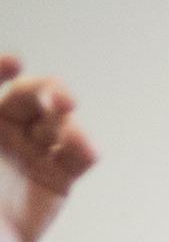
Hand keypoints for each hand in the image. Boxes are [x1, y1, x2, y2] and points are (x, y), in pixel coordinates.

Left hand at [0, 59, 97, 241]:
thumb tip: (8, 66)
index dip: (2, 68)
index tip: (14, 62)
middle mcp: (6, 132)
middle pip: (32, 97)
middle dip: (49, 92)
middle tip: (61, 100)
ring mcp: (33, 154)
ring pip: (59, 124)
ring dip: (71, 124)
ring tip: (76, 138)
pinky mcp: (58, 180)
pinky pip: (78, 158)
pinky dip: (86, 150)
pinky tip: (86, 151)